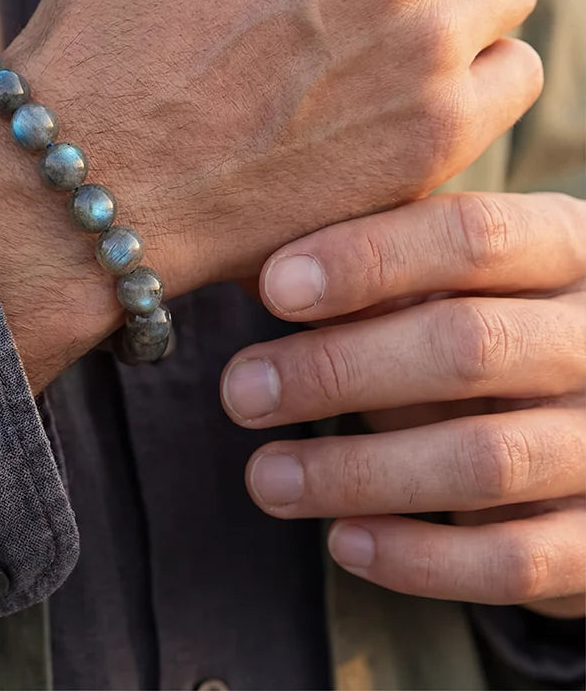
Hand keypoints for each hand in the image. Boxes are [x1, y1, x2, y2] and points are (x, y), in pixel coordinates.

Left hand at [221, 192, 585, 617]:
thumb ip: (382, 277)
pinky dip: (421, 558)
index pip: (470, 234)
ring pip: (485, 459)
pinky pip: (516, 560)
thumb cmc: (486, 328)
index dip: (367, 258)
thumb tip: (266, 279)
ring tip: (264, 478)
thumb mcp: (448, 284)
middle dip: (338, 369)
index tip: (274, 288)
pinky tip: (343, 542)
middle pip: (468, 345)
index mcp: (562, 248)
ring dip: (357, 473)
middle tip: (241, 392)